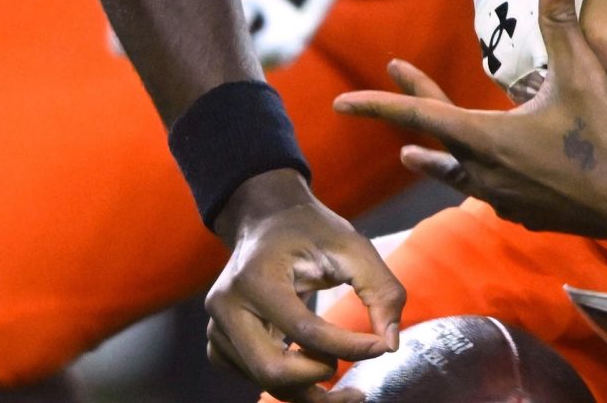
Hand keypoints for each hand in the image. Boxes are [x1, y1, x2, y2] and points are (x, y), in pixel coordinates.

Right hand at [204, 169, 404, 402]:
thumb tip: (389, 344)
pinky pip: (255, 377)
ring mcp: (217, 328)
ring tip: (338, 370)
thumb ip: (381, 291)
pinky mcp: (219, 343)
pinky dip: (288, 382)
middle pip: (272, 370)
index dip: (349, 347)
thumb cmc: (311, 231)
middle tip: (348, 368)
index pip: (305, 330)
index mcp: (257, 278)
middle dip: (319, 376)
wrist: (267, 220)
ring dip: (308, 388)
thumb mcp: (353, 247)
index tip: (380, 346)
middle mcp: (227, 307)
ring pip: (264, 381)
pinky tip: (311, 362)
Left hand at [341, 0, 606, 255]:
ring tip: (416, 153)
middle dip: (409, 109)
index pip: (420, 116)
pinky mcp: (529, 215)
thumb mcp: (585, 74)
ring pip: (458, 175)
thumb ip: (562, 23)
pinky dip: (478, 178)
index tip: (342, 102)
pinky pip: (490, 194)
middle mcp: (487, 174)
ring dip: (437, 157)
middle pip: (435, 140)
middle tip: (389, 85)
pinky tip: (486, 178)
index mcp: (488, 140)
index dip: (380, 105)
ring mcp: (507, 201)